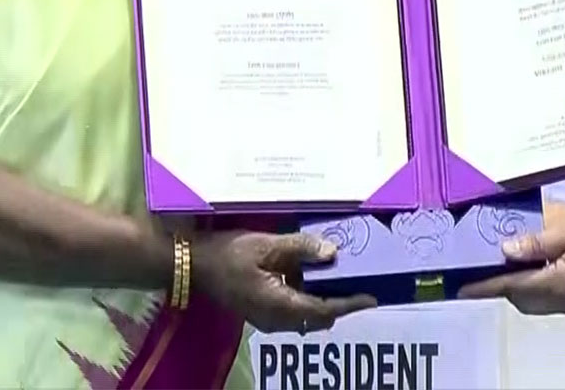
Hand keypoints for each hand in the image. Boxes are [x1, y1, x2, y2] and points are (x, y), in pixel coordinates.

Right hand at [192, 230, 375, 334]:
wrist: (194, 266)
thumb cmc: (228, 253)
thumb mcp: (266, 244)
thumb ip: (300, 248)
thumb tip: (332, 253)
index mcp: (279, 305)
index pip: (323, 311)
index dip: (348, 305)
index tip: (370, 298)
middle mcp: (275, 319)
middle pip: (317, 319)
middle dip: (339, 305)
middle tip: (359, 285)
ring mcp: (266, 319)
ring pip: (305, 318)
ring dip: (323, 303)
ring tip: (340, 279)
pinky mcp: (260, 312)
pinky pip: (292, 313)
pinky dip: (307, 300)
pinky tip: (311, 278)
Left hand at [458, 207, 564, 319]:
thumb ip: (536, 243)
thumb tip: (506, 250)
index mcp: (559, 284)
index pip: (513, 287)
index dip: (486, 287)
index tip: (463, 289)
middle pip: (524, 301)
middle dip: (503, 288)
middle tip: (486, 270)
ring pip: (538, 304)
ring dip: (521, 289)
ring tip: (510, 266)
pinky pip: (554, 300)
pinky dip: (539, 289)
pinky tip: (539, 269)